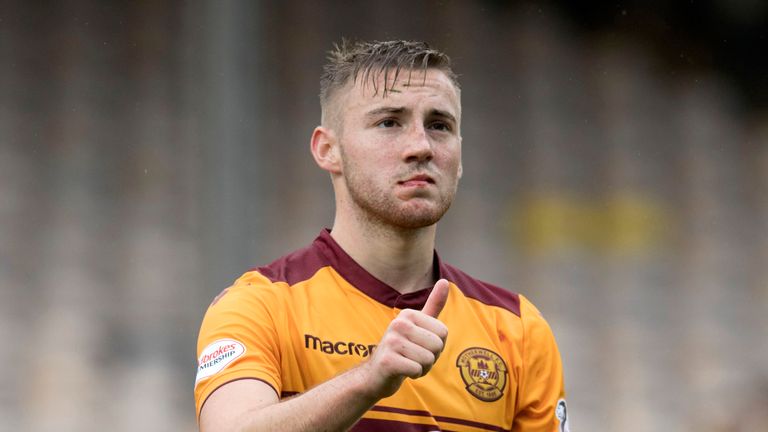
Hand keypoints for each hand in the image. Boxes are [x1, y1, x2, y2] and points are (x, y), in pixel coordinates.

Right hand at [361, 279, 449, 398]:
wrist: (375, 374)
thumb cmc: (402, 349)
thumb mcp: (418, 325)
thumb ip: (433, 305)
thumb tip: (445, 281)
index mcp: (408, 314)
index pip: (443, 332)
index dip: (437, 345)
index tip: (420, 345)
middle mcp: (398, 324)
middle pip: (437, 345)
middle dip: (431, 357)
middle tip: (414, 357)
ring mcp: (391, 342)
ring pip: (428, 359)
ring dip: (422, 367)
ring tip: (408, 363)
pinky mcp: (388, 361)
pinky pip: (417, 370)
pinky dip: (414, 374)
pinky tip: (402, 371)